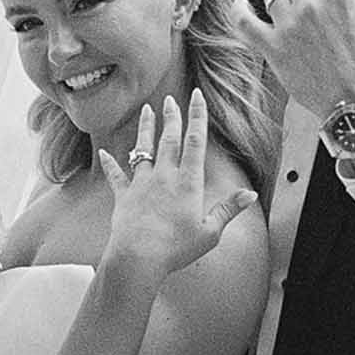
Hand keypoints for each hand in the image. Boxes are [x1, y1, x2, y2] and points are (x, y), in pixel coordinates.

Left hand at [97, 89, 256, 278]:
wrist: (138, 257)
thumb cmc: (176, 248)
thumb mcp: (210, 232)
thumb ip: (229, 209)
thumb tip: (251, 194)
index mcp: (188, 182)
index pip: (195, 142)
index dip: (197, 117)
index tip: (197, 97)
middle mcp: (164, 176)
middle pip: (169, 139)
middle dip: (171, 117)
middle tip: (171, 99)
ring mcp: (141, 184)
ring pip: (143, 149)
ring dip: (145, 128)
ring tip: (146, 110)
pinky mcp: (124, 196)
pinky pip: (116, 176)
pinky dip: (110, 164)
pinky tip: (103, 152)